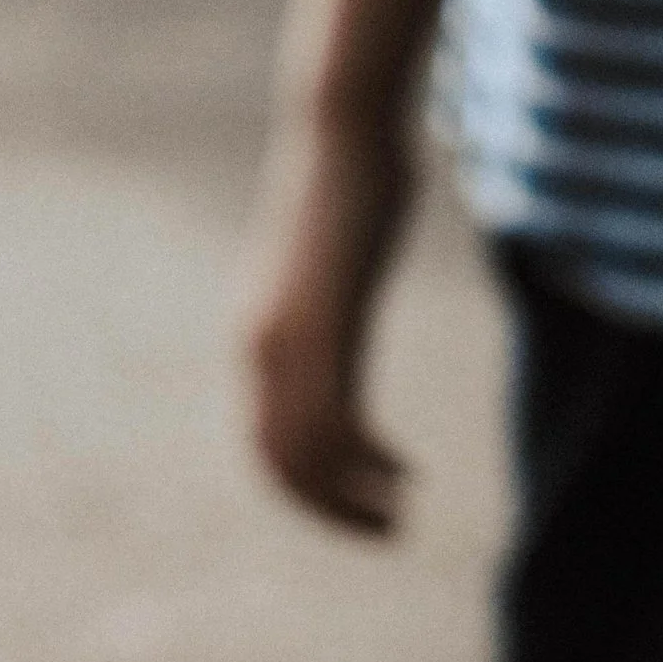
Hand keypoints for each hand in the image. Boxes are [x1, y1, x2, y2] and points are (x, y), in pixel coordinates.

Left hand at [243, 109, 417, 533]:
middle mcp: (259, 346)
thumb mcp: (330, 264)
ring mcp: (289, 339)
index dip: (308, 489)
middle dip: (331, 510)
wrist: (341, 131)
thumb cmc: (346, 182)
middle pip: (279, 465)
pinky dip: (370, 467)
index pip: (264, 444)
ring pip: (307, 458)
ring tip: (401, 516)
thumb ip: (328, 304)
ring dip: (353, 501)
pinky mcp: (326, 328)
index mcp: (255, 335)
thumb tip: (339, 309)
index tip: (360, 501)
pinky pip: (339, 428)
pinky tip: (407, 471)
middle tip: (387, 529)